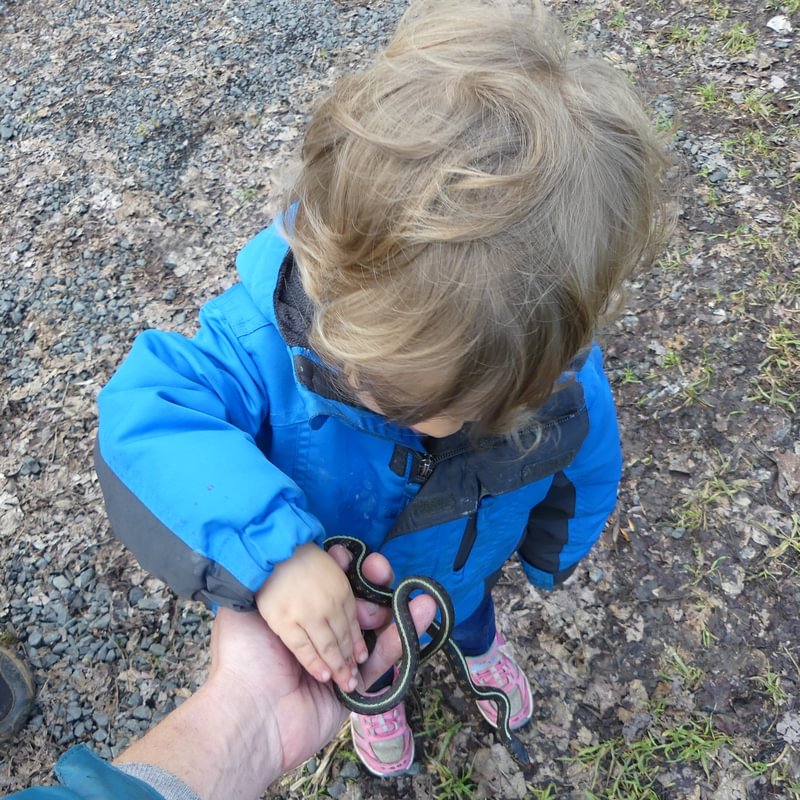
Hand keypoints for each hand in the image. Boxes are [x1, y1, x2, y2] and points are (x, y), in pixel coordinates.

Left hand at [117, 550, 436, 799]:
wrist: (245, 709)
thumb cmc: (242, 658)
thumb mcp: (245, 611)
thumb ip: (261, 585)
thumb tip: (276, 558)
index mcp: (297, 622)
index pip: (327, 594)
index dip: (343, 573)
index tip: (349, 557)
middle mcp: (319, 640)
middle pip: (356, 611)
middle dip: (373, 590)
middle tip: (382, 570)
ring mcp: (338, 666)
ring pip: (375, 635)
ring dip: (399, 613)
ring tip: (421, 595)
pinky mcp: (353, 690)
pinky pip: (382, 664)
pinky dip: (400, 641)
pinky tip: (420, 614)